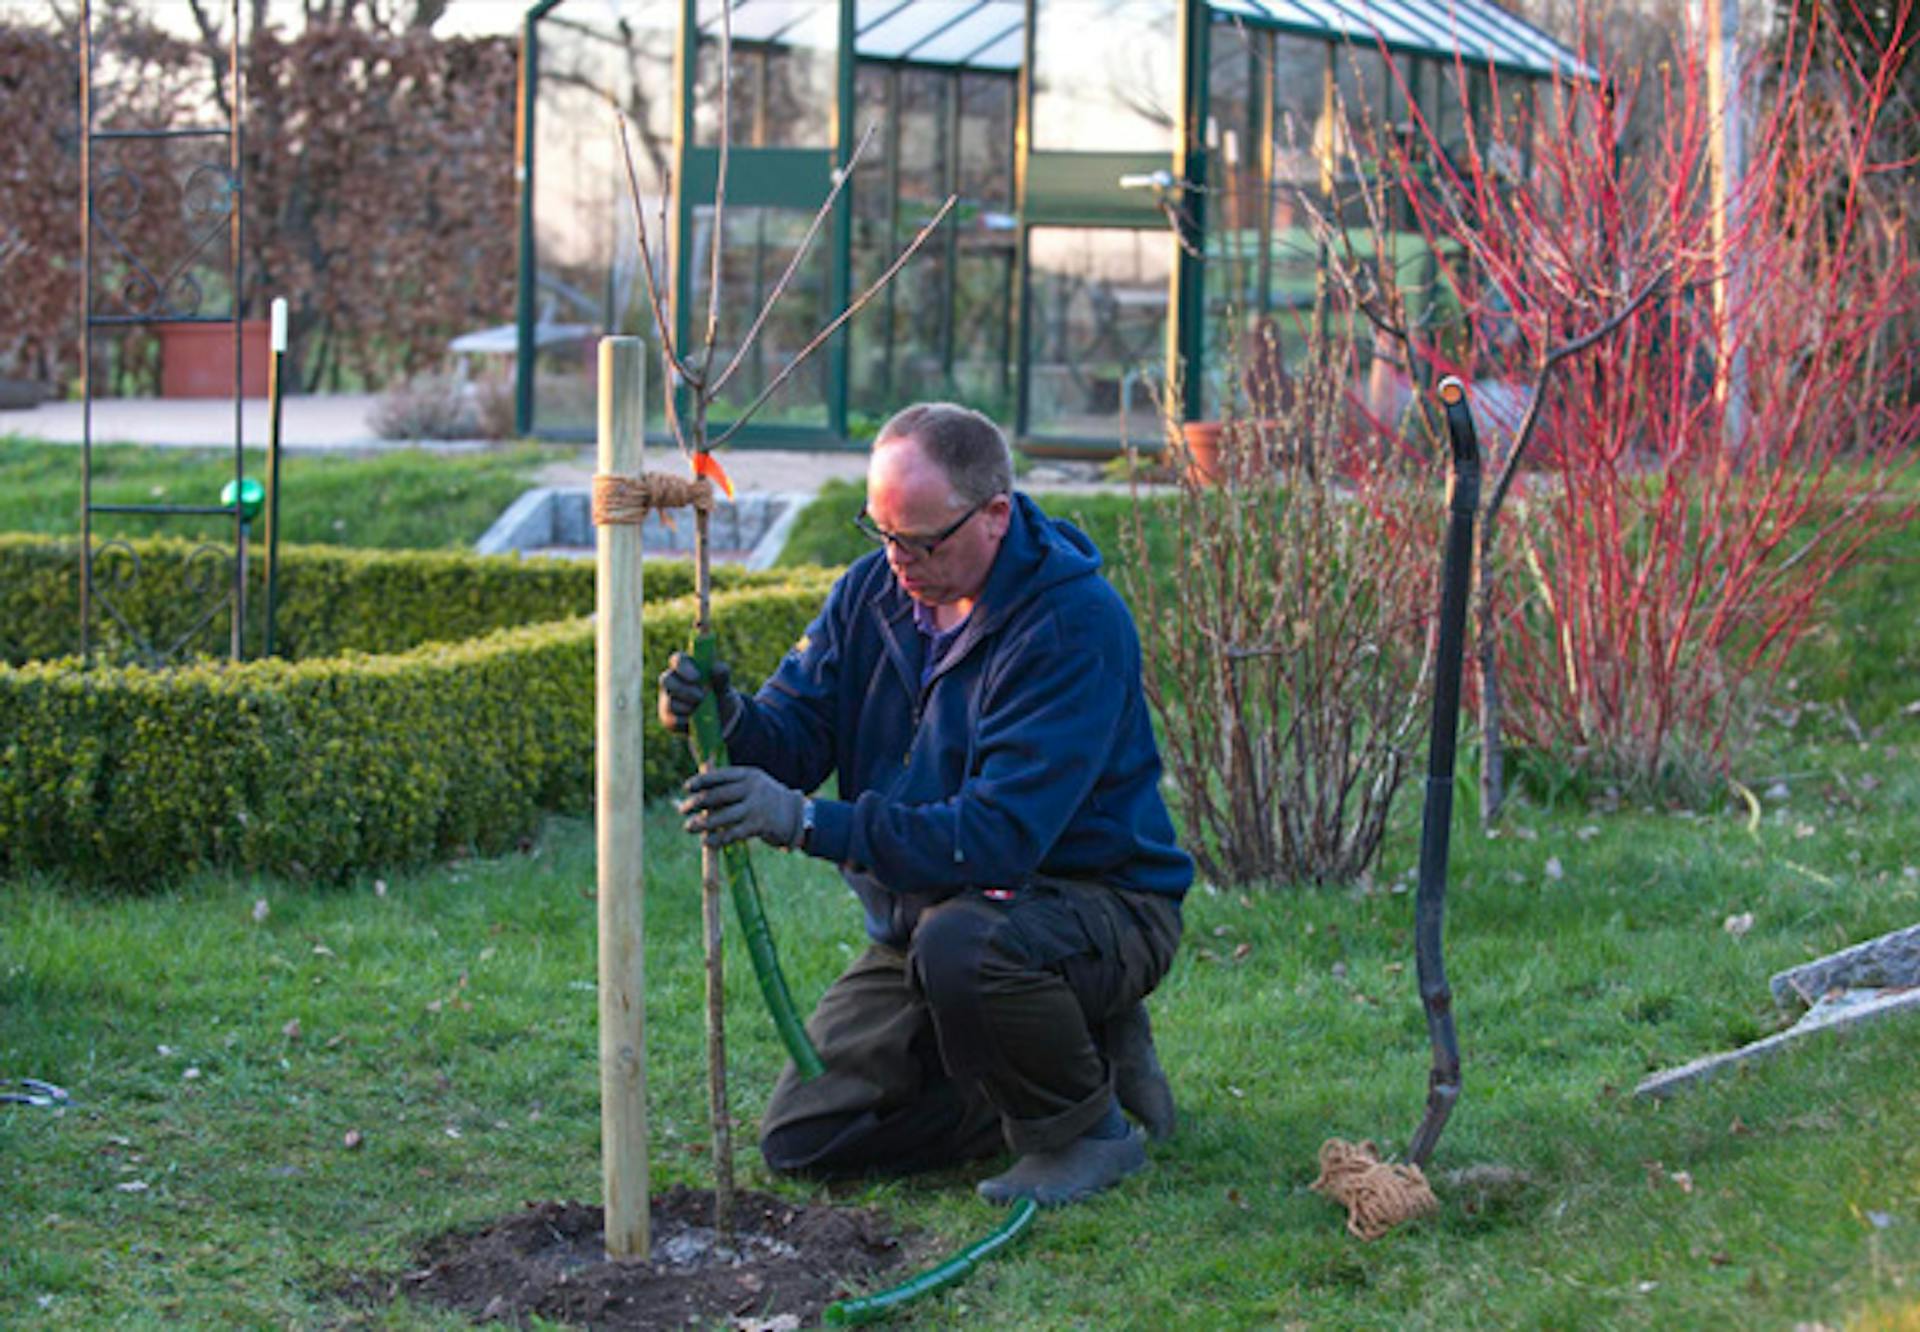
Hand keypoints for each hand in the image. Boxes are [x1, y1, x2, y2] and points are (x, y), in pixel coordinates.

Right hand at [657, 651, 738, 735]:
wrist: (721, 718)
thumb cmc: (719, 694)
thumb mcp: (724, 685)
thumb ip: (722, 675)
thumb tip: (716, 668)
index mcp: (685, 666)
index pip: (677, 659)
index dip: (683, 667)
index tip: (697, 677)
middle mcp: (672, 680)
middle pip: (666, 679)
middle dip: (684, 690)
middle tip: (701, 697)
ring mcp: (667, 699)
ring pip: (669, 702)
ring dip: (688, 707)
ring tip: (703, 709)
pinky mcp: (667, 717)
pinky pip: (671, 720)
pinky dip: (686, 722)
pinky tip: (696, 721)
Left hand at [679, 766, 805, 849]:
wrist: (797, 815)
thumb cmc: (767, 799)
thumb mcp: (754, 783)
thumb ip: (730, 784)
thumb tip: (699, 786)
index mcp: (749, 774)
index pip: (719, 776)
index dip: (701, 781)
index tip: (687, 787)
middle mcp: (752, 788)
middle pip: (717, 795)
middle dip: (696, 803)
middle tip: (682, 809)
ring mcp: (756, 807)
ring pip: (722, 816)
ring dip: (702, 823)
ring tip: (688, 827)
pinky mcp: (759, 826)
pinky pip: (732, 834)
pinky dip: (717, 839)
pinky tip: (706, 842)